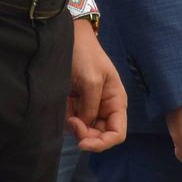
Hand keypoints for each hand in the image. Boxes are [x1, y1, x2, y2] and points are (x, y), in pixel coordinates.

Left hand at [67, 20, 127, 152]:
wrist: (68, 38)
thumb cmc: (85, 55)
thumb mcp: (91, 80)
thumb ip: (90, 107)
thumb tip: (84, 126)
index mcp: (116, 102)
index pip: (118, 134)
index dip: (102, 143)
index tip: (82, 142)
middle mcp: (105, 108)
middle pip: (100, 136)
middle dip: (85, 135)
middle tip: (71, 121)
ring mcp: (90, 107)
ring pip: (85, 131)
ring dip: (74, 125)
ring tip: (66, 105)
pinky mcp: (76, 104)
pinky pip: (72, 120)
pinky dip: (66, 116)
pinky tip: (63, 102)